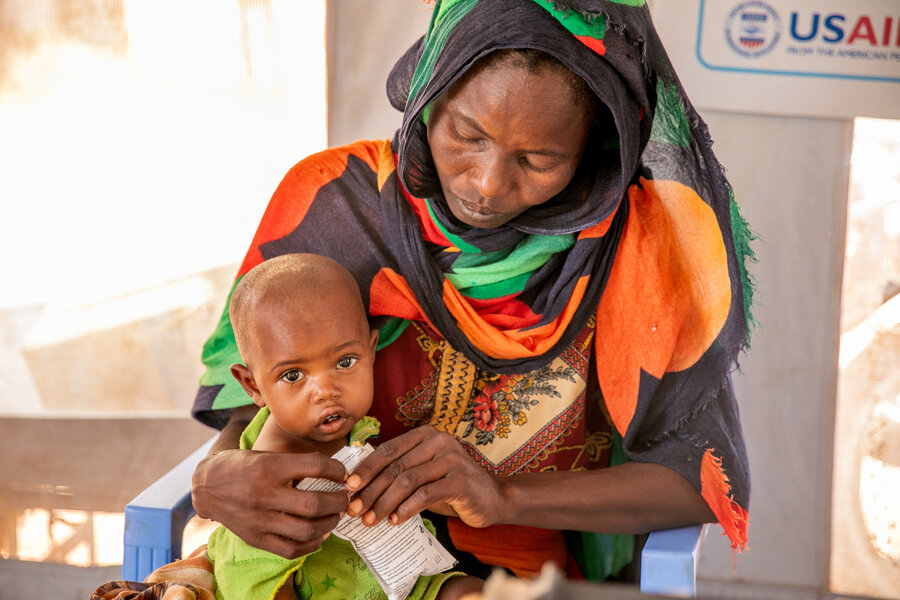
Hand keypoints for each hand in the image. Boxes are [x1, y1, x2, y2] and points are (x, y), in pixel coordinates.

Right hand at [191, 448, 348, 557]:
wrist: (206, 486)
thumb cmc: (242, 466)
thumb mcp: (266, 455)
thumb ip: (295, 463)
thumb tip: (334, 471)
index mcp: (268, 467)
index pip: (314, 466)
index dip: (336, 470)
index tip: (343, 474)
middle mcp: (263, 494)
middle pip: (314, 503)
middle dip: (338, 501)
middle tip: (345, 497)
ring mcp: (259, 520)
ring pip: (306, 530)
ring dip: (329, 523)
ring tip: (335, 515)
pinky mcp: (255, 538)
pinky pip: (290, 549)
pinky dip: (311, 545)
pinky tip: (320, 535)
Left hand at [343, 425, 502, 527]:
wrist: (492, 498)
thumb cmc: (451, 486)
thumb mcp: (424, 473)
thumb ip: (401, 471)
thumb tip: (360, 486)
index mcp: (426, 435)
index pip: (388, 450)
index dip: (366, 469)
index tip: (348, 488)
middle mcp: (439, 441)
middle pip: (395, 467)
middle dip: (371, 490)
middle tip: (355, 510)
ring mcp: (452, 459)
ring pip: (407, 481)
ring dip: (384, 503)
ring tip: (371, 520)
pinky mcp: (460, 480)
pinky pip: (425, 494)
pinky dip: (406, 509)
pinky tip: (395, 520)